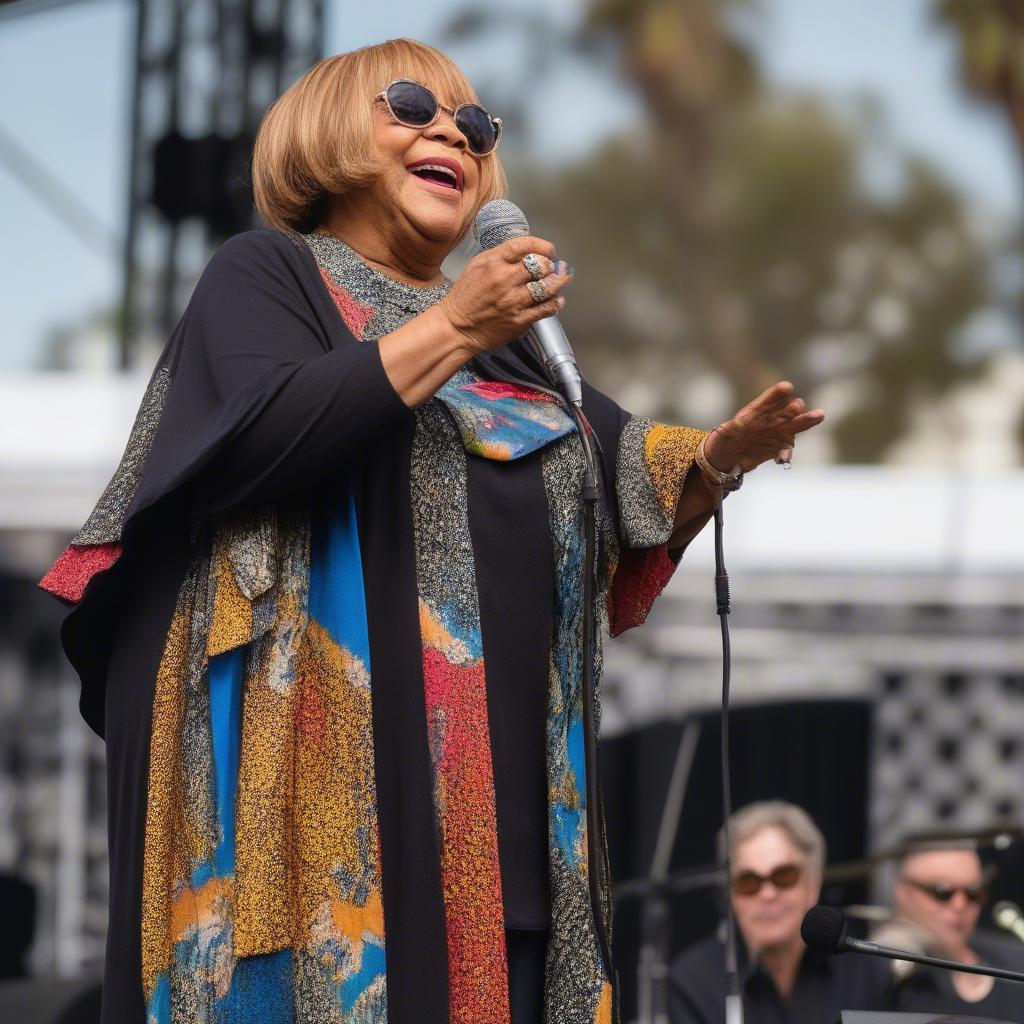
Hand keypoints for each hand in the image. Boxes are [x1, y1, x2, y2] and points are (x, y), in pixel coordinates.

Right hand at [437, 235, 573, 354]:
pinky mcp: (520, 320)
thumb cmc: (466, 296)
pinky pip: (547, 308)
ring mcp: (514, 301)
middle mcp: (505, 279)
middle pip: (542, 265)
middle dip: (551, 266)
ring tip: (560, 281)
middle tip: (552, 268)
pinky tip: (556, 300)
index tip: (548, 251)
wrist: (457, 327)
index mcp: (494, 262)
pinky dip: (556, 303)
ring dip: (558, 282)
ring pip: (548, 286)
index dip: (544, 246)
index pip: (527, 245)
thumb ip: (502, 256)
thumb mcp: (478, 265)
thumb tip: (529, 252)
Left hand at [703, 381, 824, 473]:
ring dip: (805, 422)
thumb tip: (735, 425)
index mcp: (754, 412)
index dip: (776, 395)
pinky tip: (783, 460)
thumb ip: (731, 429)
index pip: (766, 401)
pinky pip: (785, 450)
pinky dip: (786, 454)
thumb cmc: (722, 441)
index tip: (787, 387)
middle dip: (794, 409)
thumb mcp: (723, 434)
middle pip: (785, 412)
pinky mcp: (777, 448)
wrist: (726, 458)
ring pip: (793, 426)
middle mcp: (769, 420)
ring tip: (818, 415)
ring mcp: (776, 433)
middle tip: (800, 405)